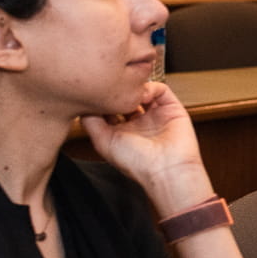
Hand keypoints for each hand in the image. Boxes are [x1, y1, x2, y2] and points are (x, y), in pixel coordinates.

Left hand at [82, 82, 211, 206]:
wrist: (166, 170)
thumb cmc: (137, 163)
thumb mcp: (103, 142)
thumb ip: (90, 123)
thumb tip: (84, 105)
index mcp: (123, 133)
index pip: (111, 109)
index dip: (103, 100)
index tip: (96, 93)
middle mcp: (139, 123)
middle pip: (126, 98)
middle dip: (119, 91)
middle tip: (112, 87)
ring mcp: (156, 115)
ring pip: (143, 91)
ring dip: (135, 87)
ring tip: (129, 91)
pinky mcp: (172, 109)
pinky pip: (161, 90)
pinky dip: (151, 87)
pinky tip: (143, 94)